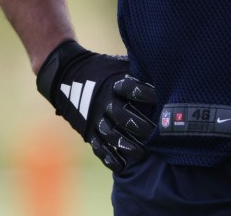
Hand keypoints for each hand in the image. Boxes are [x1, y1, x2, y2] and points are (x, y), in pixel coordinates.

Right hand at [36, 39, 155, 172]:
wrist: (69, 74)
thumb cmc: (103, 69)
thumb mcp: (118, 64)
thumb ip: (136, 69)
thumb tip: (161, 70)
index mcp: (113, 83)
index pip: (131, 89)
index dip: (144, 93)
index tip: (159, 99)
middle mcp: (104, 102)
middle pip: (122, 116)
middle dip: (139, 126)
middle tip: (154, 133)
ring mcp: (95, 118)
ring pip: (111, 135)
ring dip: (127, 146)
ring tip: (142, 154)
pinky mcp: (88, 130)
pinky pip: (98, 147)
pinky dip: (109, 158)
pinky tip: (121, 167)